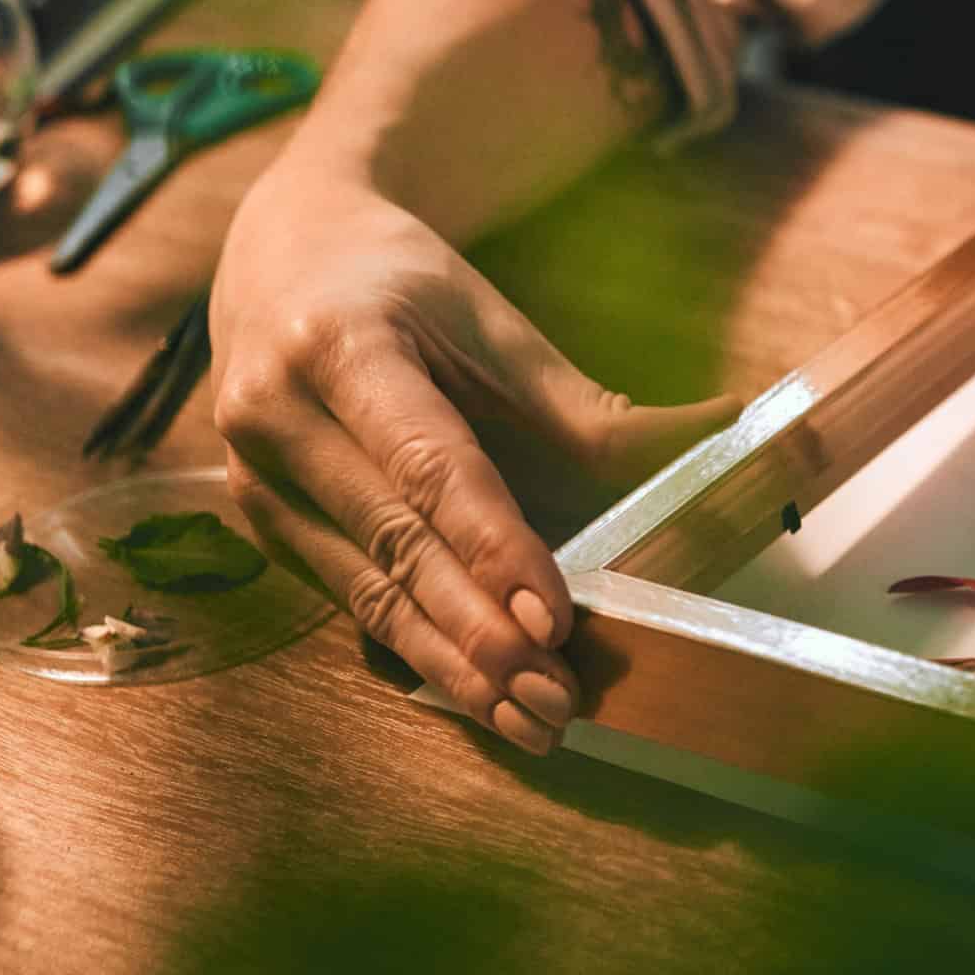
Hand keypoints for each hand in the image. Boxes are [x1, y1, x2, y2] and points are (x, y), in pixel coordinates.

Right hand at [211, 168, 739, 751]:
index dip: (495, 546)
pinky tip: (479, 696)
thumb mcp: (492, 321)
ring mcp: (254, 476)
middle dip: (481, 633)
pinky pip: (349, 600)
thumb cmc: (407, 284)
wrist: (283, 253)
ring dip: (453, 667)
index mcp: (336, 344)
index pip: (428, 465)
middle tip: (558, 696)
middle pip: (395, 543)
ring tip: (531, 722)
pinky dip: (420, 652)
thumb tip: (719, 434)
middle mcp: (274, 415)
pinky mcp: (263, 521)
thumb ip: (586, 405)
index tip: (555, 618)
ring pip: (366, 592)